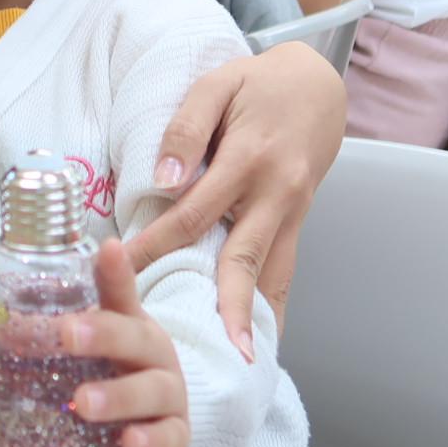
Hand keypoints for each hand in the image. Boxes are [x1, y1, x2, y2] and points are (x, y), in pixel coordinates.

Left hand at [63, 239, 189, 446]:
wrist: (144, 430)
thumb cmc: (104, 379)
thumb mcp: (76, 350)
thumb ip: (38, 327)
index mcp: (128, 325)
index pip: (121, 293)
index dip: (115, 272)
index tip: (106, 248)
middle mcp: (153, 355)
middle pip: (137, 337)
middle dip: (104, 334)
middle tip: (67, 334)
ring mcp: (169, 396)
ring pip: (154, 390)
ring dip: (119, 395)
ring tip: (82, 402)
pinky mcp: (176, 438)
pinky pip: (170, 440)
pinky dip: (152, 442)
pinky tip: (129, 443)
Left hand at [126, 43, 344, 358]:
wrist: (320, 85)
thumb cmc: (259, 83)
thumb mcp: (217, 86)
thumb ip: (187, 128)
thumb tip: (165, 179)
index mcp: (250, 159)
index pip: (195, 213)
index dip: (159, 245)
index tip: (127, 272)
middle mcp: (277, 194)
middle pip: (245, 259)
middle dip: (226, 307)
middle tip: (212, 350)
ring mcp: (294, 212)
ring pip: (275, 274)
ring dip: (259, 319)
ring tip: (245, 363)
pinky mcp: (298, 222)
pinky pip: (284, 269)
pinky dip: (273, 304)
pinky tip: (261, 339)